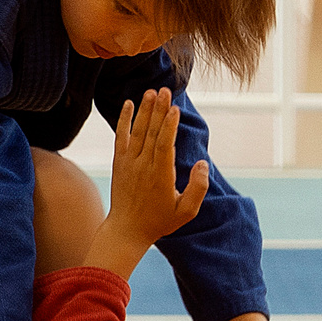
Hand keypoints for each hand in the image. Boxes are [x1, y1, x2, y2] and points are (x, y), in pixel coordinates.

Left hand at [106, 89, 210, 248]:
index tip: (174, 108)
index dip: (168, 125)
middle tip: (165, 90)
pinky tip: (129, 104)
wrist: (126, 230)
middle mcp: (143, 166)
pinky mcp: (119, 162)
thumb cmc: (159, 221)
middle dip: (159, 110)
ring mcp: (129, 163)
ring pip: (137, 131)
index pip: (163, 145)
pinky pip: (121, 137)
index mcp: (160, 176)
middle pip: (151, 132)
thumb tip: (202, 163)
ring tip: (151, 92)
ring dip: (144, 110)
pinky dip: (124, 120)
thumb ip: (198, 188)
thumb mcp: (186, 212)